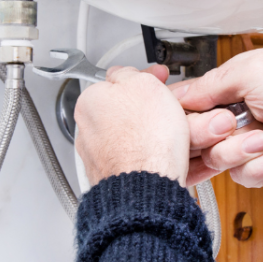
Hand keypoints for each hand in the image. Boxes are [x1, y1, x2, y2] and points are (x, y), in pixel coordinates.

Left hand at [74, 65, 190, 186]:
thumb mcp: (144, 84)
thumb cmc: (145, 139)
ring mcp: (100, 158)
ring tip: (174, 140)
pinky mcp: (114, 179)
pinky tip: (168, 160)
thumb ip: (130, 74)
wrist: (146, 188)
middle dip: (148, 112)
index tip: (159, 81)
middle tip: (170, 112)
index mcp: (90, 102)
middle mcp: (88, 131)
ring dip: (153, 137)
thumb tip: (125, 73)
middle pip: (124, 113)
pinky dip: (153, 161)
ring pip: (133, 140)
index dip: (144, 79)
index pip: (116, 82)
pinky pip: (139, 164)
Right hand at [173, 48, 262, 191]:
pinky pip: (242, 176)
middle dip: (210, 133)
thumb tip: (176, 94)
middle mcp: (242, 114)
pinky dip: (260, 165)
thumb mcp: (255, 72)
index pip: (192, 102)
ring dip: (239, 150)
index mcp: (236, 85)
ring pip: (217, 158)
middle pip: (198, 135)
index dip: (183, 114)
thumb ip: (210, 84)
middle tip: (228, 126)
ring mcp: (253, 144)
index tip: (183, 119)